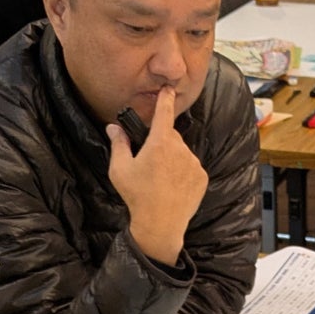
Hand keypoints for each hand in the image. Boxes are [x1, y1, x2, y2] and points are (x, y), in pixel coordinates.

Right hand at [108, 86, 208, 266]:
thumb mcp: (120, 169)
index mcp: (159, 143)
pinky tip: (172, 186)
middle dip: (161, 142)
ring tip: (161, 179)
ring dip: (172, 158)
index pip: (164, 113)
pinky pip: (191, 166)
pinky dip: (183, 171)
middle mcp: (180, 149)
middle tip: (149, 162)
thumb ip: (118, 144)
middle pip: (170, 135)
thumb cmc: (137, 196)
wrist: (161, 225)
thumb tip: (112, 127)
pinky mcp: (202, 177)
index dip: (165, 98)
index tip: (168, 88)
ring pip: (181, 152)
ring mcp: (193, 163)